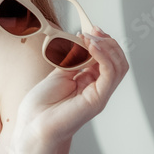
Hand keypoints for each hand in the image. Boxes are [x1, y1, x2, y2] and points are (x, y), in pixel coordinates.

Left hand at [16, 29, 128, 144]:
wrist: (33, 124)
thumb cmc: (42, 105)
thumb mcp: (58, 72)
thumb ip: (73, 57)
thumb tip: (83, 40)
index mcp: (90, 82)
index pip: (108, 58)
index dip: (103, 41)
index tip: (91, 29)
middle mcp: (98, 89)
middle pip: (118, 61)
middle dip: (108, 42)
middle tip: (92, 32)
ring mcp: (100, 95)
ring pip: (119, 66)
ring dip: (107, 47)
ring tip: (90, 39)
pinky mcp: (98, 100)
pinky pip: (110, 74)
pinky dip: (104, 57)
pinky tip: (92, 47)